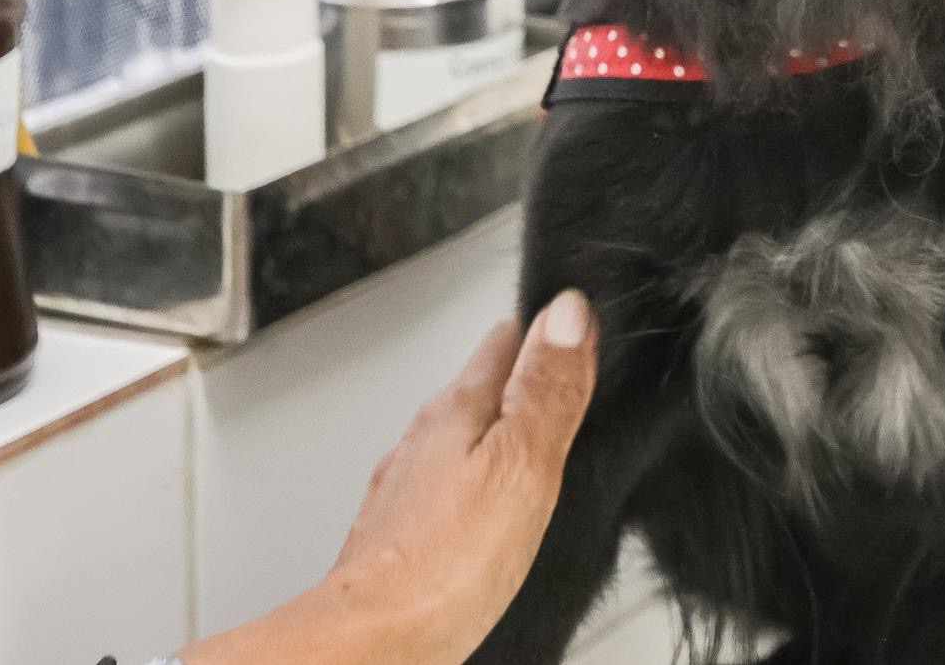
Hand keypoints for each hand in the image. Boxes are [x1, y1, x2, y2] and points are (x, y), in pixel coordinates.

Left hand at [185, 291, 598, 664]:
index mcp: (456, 409)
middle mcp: (423, 440)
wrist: (370, 642)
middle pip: (480, 389)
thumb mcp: (522, 465)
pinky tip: (488, 512)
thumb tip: (567, 312)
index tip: (574, 324)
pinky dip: (473, 488)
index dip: (546, 329)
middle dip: (519, 381)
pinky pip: (445, 493)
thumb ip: (546, 390)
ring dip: (494, 436)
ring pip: (459, 441)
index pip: (506, 339)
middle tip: (561, 376)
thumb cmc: (443, 563)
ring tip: (530, 440)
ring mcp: (406, 488)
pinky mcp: (399, 537)